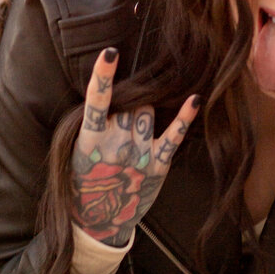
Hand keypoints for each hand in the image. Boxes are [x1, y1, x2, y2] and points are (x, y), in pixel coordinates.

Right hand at [69, 48, 199, 245]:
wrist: (98, 221)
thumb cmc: (86, 181)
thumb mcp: (78, 152)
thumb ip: (95, 125)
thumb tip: (117, 95)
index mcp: (90, 140)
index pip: (96, 102)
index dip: (103, 76)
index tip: (110, 52)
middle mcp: (115, 144)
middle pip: (128, 103)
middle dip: (127, 103)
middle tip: (120, 122)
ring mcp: (138, 154)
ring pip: (147, 111)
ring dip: (143, 111)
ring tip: (132, 132)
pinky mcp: (157, 165)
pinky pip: (173, 135)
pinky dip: (184, 116)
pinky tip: (196, 99)